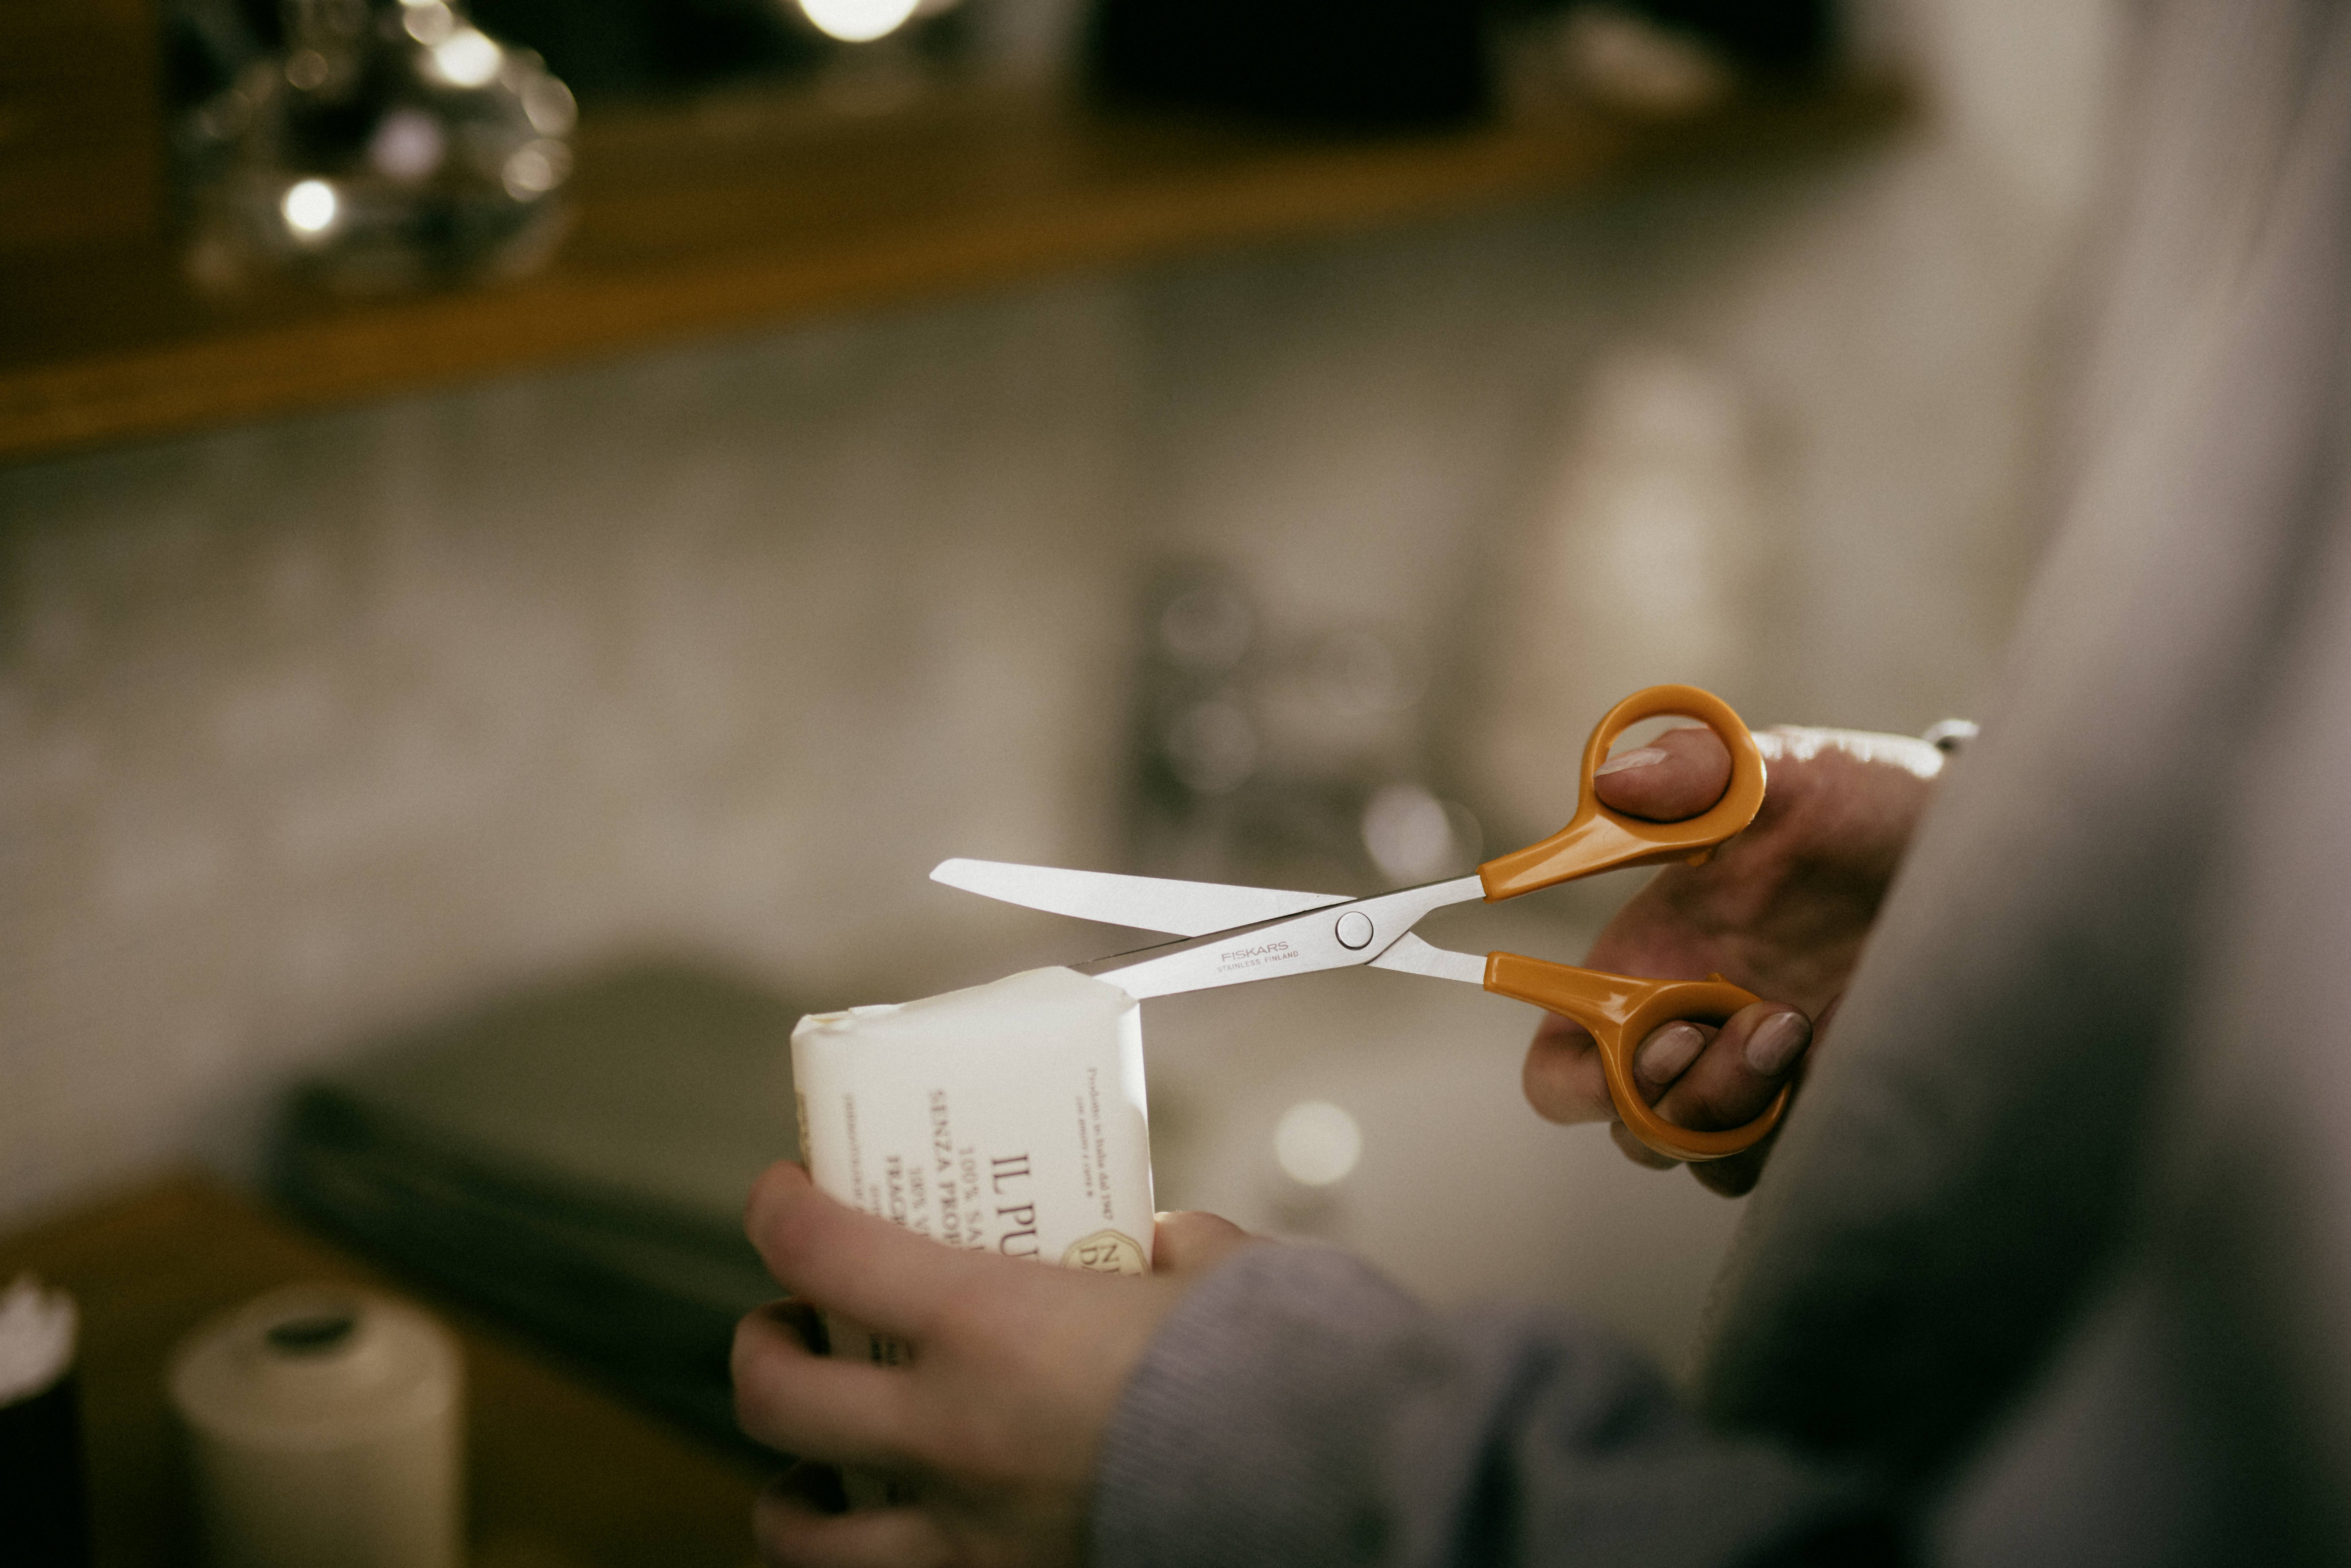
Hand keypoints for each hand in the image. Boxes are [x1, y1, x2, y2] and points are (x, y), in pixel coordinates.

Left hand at [734, 1159, 1257, 1567]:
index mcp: (993, 1330)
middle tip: (789, 1325)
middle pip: (773, 1395)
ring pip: (803, 1533)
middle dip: (762, 1349)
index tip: (780, 1194)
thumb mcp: (1220, 1274)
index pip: (825, 1252)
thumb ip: (1176, 1250)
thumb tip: (1162, 1247)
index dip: (779, 1211)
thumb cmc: (1275, 1373)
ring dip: (791, 1489)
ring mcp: (970, 1539)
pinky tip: (893, 1537)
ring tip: (811, 1463)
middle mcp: (955, 1438)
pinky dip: (874, 1563)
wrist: (1331, 1495)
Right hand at [1522, 724, 1944, 1194]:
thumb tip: (1613, 783)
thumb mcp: (1787, 772)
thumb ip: (1697, 770)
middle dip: (1680, 1094)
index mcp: (1649, 964)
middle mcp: (1692, 1031)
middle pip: (1632, 1126)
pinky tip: (1839, 1057)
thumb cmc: (1867, 808)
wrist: (1979, 854)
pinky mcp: (1821, 1108)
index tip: (1647, 1039)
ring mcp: (1757, 1079)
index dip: (1576, 1082)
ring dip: (1739, 1110)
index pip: (1564, 1062)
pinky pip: (1779, 1166)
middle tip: (1759, 1020)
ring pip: (1704, 1157)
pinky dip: (1795, 1133)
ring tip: (1801, 1028)